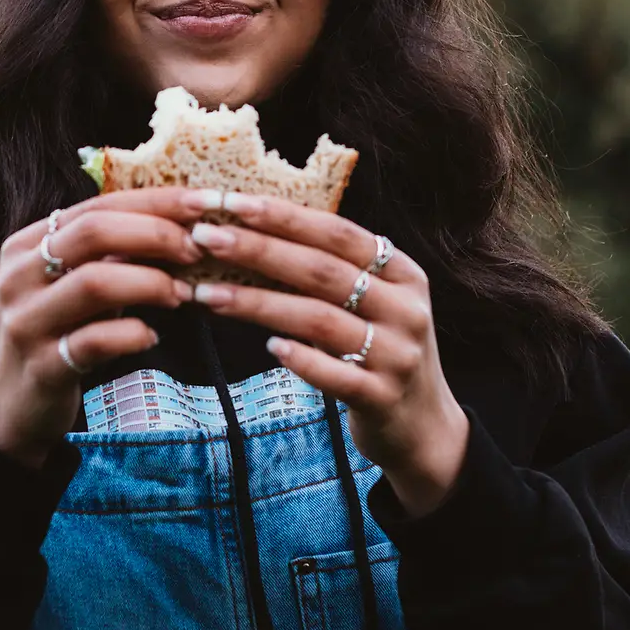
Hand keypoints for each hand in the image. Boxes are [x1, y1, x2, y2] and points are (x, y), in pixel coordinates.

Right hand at [0, 188, 213, 466]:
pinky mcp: (41, 367)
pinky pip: (95, 341)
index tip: (204, 202)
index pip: (97, 205)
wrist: (5, 407)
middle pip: (93, 232)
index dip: (155, 201)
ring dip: (151, 283)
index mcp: (28, 244)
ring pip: (94, 283)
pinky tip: (151, 336)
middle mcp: (20, 276)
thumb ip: (109, 254)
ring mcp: (27, 321)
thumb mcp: (71, 284)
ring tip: (182, 295)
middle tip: (196, 249)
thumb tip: (180, 223)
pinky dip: (133, 334)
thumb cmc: (53, 333)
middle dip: (156, 234)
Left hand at [186, 194, 469, 514]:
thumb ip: (334, 271)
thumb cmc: (380, 351)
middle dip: (259, 249)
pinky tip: (269, 348)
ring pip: (319, 320)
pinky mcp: (383, 397)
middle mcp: (405, 309)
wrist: (424, 426)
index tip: (231, 202)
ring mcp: (397, 354)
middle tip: (205, 238)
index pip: (337, 233)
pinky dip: (301, 359)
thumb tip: (255, 229)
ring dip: (258, 303)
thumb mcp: (375, 303)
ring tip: (207, 295)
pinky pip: (336, 376)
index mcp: (402, 273)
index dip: (284, 216)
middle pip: (322, 271)